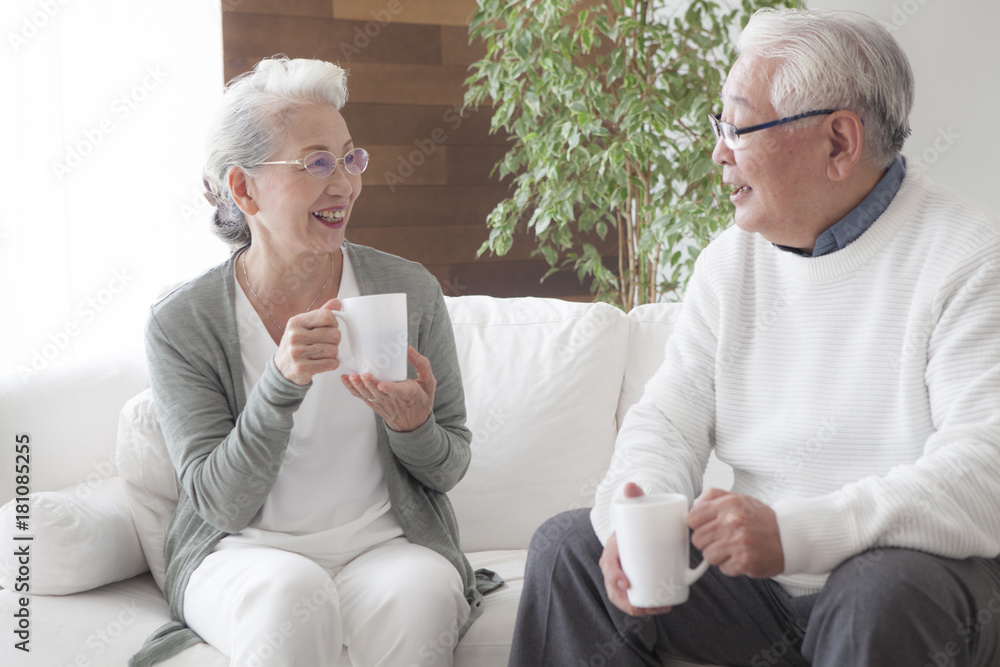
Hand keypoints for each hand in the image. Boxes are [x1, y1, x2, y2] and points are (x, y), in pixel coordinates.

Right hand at [274, 299, 343, 385]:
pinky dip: (332, 364)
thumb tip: (337, 302)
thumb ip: (321, 314)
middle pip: (334, 334)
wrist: (282, 368)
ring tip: (322, 354)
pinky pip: (331, 364)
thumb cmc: (297, 345)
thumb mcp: (305, 326)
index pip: (327, 316)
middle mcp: (294, 336)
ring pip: (334, 350)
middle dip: (335, 341)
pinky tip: (323, 362)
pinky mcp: (302, 368)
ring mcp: (297, 353)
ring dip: (333, 354)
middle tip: (326, 344)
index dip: (334, 324)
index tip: (329, 329)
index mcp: (296, 322)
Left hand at [341, 346, 435, 432]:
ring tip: (352, 377)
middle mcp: (394, 400)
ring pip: (369, 396)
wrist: (413, 424)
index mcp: (409, 394)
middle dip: (370, 384)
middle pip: (380, 393)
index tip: (383, 385)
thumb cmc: (420, 400)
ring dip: (359, 386)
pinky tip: (346, 379)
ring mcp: (382, 403)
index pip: (400, 392)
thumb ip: (423, 365)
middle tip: (364, 375)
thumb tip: (409, 349)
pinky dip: (352, 389)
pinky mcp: (375, 404)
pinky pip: (362, 397)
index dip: (390, 388)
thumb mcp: (429, 383)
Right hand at [599, 482, 672, 616]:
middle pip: (615, 590)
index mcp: (612, 550)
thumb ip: (633, 496)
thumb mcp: (634, 509)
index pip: (608, 566)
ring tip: (659, 608)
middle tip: (649, 604)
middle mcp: (615, 567)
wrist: (638, 528)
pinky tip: (658, 609)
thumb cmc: (635, 521)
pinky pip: (635, 599)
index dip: (615, 577)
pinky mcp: (635, 583)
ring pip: (626, 599)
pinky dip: (644, 607)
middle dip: (629, 603)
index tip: (628, 584)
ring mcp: (624, 577)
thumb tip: (631, 485)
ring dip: (639, 609)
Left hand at [688, 488, 783, 577]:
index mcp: (729, 504)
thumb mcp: (738, 498)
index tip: (704, 526)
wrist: (789, 537)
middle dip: (706, 541)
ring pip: (708, 556)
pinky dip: (730, 565)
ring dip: (717, 555)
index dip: (696, 524)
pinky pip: (723, 568)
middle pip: (697, 539)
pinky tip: (741, 556)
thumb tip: (693, 505)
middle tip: (721, 538)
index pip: (693, 517)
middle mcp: (733, 523)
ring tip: (732, 547)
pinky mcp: (745, 562)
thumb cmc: (761, 519)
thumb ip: (713, 496)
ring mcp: (739, 543)